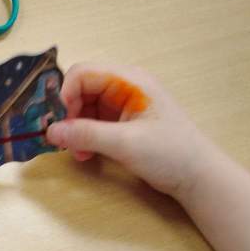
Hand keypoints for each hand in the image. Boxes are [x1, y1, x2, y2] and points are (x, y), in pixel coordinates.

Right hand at [45, 63, 219, 199]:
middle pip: (81, 90)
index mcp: (129, 81)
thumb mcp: (125, 143)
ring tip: (78, 152)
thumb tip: (51, 131)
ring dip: (75, 129)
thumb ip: (86, 134)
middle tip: (63, 140)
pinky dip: (85, 137)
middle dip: (68, 114)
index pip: (83, 74)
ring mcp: (124, 105)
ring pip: (84, 108)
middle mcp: (124, 87)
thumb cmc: (170, 153)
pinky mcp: (124, 123)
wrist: (198, 176)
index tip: (58, 122)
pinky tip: (86, 154)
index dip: (65, 95)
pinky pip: (94, 123)